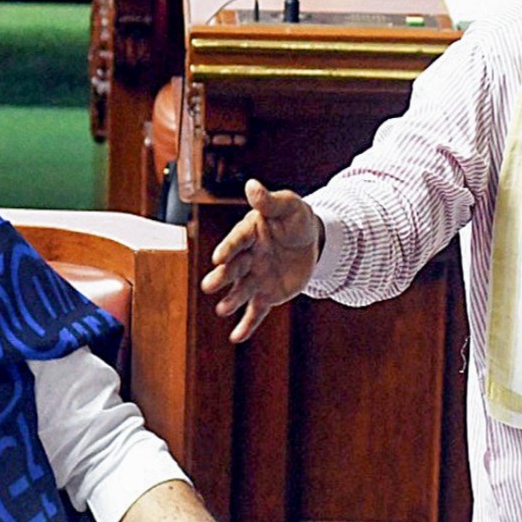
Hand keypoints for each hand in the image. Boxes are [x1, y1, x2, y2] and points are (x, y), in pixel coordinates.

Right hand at [200, 179, 321, 342]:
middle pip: (233, 268)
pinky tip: (237, 337)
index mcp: (249, 233)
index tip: (219, 257)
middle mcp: (247, 257)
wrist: (311, 241)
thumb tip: (252, 185)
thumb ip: (270, 201)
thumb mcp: (289, 206)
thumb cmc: (295, 219)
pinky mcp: (266, 295)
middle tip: (210, 286)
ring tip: (223, 309)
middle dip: (222, 277)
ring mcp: (255, 278)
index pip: (237, 240)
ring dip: (231, 300)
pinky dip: (247, 325)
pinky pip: (256, 311)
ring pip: (241, 291)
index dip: (229, 248)